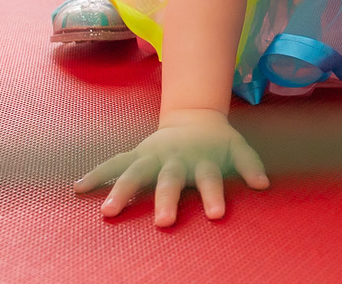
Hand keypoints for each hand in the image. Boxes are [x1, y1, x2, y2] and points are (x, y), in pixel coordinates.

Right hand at [74, 108, 269, 226]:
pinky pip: (114, 163)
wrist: (195, 117)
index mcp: (203, 160)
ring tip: (108, 212)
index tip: (216, 215)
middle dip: (166, 200)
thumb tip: (263, 185)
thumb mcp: (239, 148)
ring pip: (136, 172)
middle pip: (170, 181)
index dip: (214, 196)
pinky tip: (78, 189)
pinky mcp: (137, 154)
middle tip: (163, 223)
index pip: (211, 179)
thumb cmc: (217, 142)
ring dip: (122, 191)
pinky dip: (96, 174)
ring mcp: (154, 155)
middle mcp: (176, 159)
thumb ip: (250, 165)